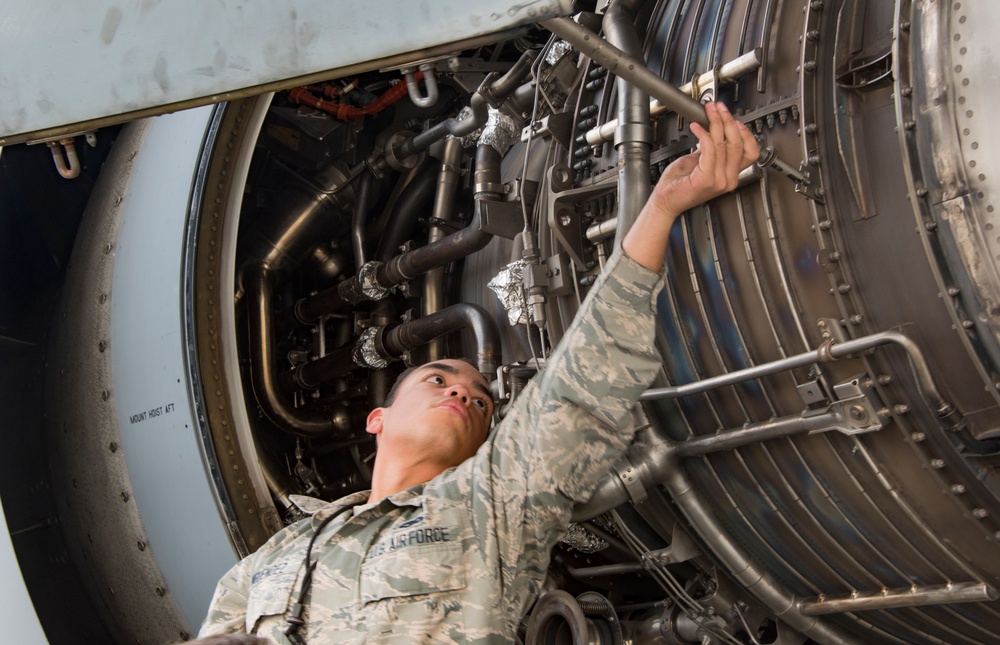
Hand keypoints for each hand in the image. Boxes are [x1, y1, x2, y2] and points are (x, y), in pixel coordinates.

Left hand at [648, 101, 759, 219]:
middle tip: (718, 108)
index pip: (750, 152)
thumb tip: (714, 132)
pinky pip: (709, 150)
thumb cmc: (678, 186)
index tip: (733, 119)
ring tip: (708, 112)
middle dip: (728, 120)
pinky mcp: (706, 179)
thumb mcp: (698, 163)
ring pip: (723, 144)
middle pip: (737, 144)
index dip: (745, 133)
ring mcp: (718, 181)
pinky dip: (703, 134)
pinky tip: (696, 127)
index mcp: (730, 176)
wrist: (664, 203)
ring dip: (715, 123)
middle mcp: (727, 180)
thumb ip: (710, 151)